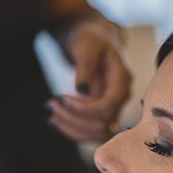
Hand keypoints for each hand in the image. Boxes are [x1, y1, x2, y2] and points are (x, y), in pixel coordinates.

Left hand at [48, 15, 131, 143]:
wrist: (96, 41)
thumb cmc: (91, 40)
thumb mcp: (87, 47)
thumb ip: (85, 68)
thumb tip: (82, 92)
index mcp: (122, 80)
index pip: (108, 106)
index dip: (84, 108)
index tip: (61, 96)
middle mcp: (121, 98)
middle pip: (103, 123)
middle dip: (74, 117)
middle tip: (51, 103)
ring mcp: (113, 107)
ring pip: (99, 132)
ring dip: (73, 127)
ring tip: (52, 113)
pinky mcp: (102, 113)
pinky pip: (92, 132)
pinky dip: (74, 131)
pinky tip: (56, 120)